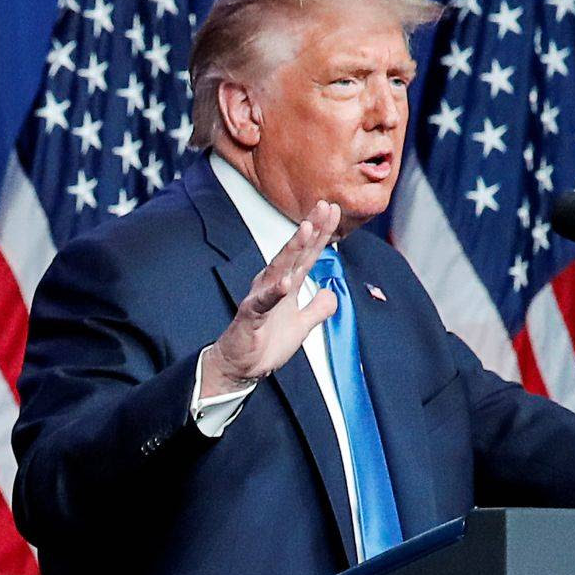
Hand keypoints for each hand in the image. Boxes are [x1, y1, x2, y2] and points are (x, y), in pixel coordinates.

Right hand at [196, 200, 341, 402]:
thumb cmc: (265, 343)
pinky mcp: (251, 317)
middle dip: (310, 230)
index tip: (333, 210)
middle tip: (323, 207)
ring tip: (307, 230)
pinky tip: (285, 282)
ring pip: (279, 269)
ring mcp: (260, 298)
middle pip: (295, 253)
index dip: (321, 234)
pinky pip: (263, 303)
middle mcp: (272, 285)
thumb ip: (318, 308)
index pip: (307, 255)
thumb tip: (332, 294)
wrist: (241, 366)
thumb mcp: (301, 325)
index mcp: (285, 284)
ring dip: (293, 249)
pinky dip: (274, 293)